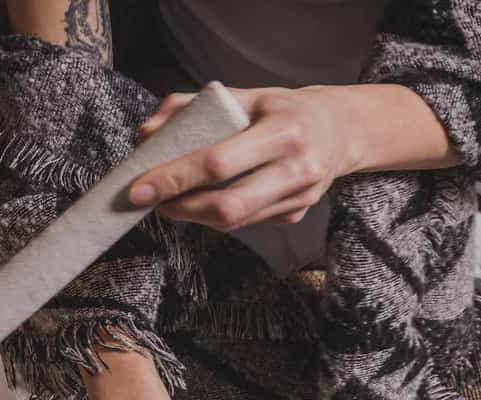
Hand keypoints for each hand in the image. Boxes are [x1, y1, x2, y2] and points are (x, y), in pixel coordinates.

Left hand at [128, 85, 366, 231]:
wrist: (340, 130)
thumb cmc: (283, 109)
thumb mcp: (244, 95)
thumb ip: (192, 108)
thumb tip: (147, 134)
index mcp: (282, 132)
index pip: (218, 163)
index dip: (175, 178)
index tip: (140, 187)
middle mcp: (296, 170)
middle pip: (228, 206)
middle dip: (181, 208)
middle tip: (151, 201)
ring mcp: (299, 198)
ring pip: (234, 221)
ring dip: (194, 214)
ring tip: (171, 199)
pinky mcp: (296, 215)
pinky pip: (246, 222)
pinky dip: (217, 214)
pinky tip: (205, 200)